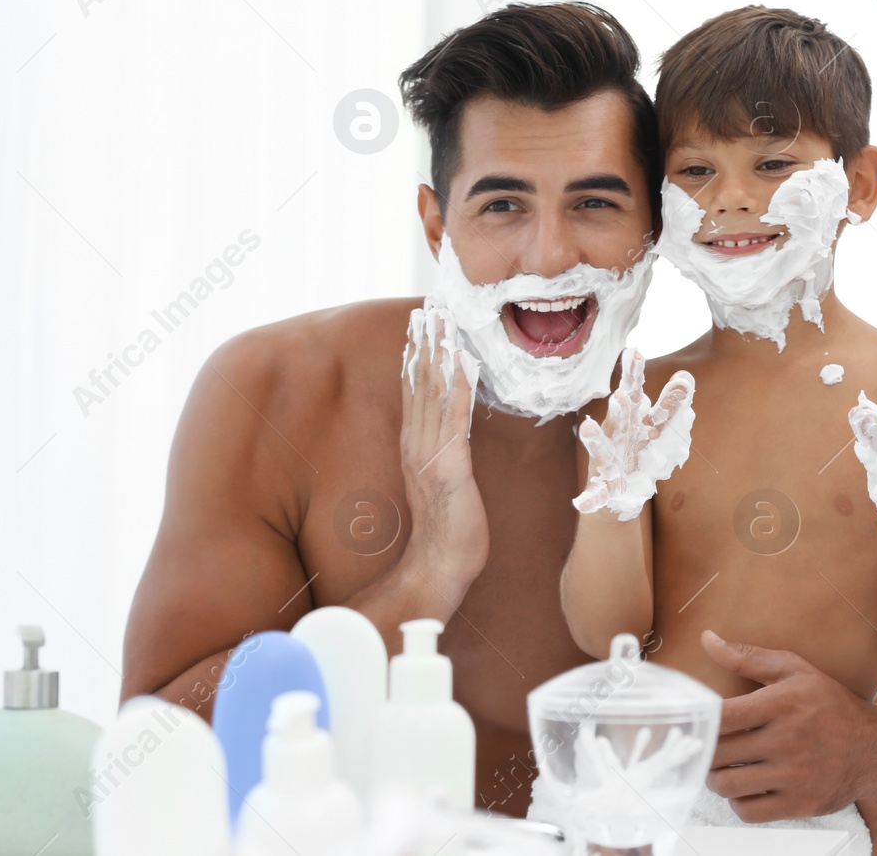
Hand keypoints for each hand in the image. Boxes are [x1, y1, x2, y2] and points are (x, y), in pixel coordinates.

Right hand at [399, 308, 486, 591]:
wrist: (438, 566)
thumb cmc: (446, 532)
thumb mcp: (441, 485)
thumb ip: (440, 457)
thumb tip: (447, 439)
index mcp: (415, 447)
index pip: (414, 394)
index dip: (417, 358)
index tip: (420, 327)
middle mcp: (417, 444)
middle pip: (419, 385)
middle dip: (424, 345)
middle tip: (428, 310)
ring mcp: (430, 453)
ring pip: (432, 394)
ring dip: (437, 354)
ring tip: (440, 322)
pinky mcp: (449, 466)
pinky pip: (453, 417)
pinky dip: (456, 386)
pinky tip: (462, 361)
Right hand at [574, 349, 694, 519]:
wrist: (626, 489)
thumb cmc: (643, 449)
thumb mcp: (662, 429)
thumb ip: (673, 404)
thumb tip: (686, 375)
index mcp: (634, 420)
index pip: (635, 392)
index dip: (635, 373)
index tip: (636, 351)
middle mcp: (618, 437)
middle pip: (620, 421)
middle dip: (621, 410)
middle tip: (623, 395)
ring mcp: (610, 461)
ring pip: (601, 451)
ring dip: (595, 441)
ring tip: (586, 430)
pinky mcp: (606, 487)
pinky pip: (597, 494)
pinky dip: (589, 498)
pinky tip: (581, 503)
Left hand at [700, 631, 876, 822]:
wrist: (876, 750)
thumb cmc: (830, 703)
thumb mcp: (795, 670)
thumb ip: (747, 657)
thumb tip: (706, 639)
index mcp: (782, 704)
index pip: (722, 716)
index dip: (701, 720)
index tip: (697, 721)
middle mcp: (787, 740)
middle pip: (718, 753)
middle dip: (705, 750)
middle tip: (707, 746)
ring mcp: (794, 775)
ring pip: (727, 785)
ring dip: (716, 778)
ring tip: (722, 767)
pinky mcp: (800, 804)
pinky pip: (748, 811)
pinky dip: (738, 802)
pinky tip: (745, 788)